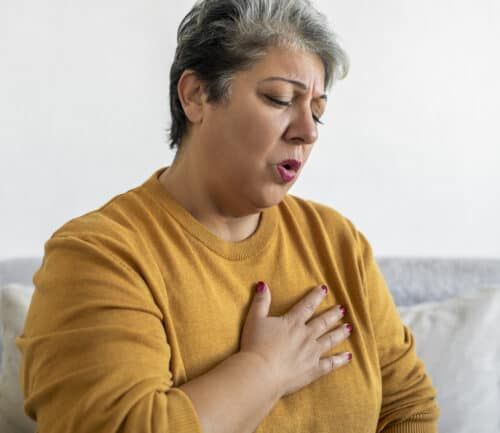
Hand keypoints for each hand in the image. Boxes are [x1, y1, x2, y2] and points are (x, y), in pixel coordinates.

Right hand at [239, 282, 352, 397]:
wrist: (261, 372)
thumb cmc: (255, 345)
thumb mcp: (255, 319)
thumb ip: (261, 302)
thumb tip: (263, 285)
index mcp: (292, 322)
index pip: (307, 306)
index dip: (316, 296)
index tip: (324, 289)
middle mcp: (306, 335)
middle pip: (323, 322)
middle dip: (333, 314)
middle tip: (342, 309)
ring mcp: (312, 353)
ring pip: (330, 340)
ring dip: (340, 332)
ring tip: (349, 327)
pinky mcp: (313, 370)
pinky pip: (330, 363)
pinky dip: (340, 359)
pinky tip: (348, 356)